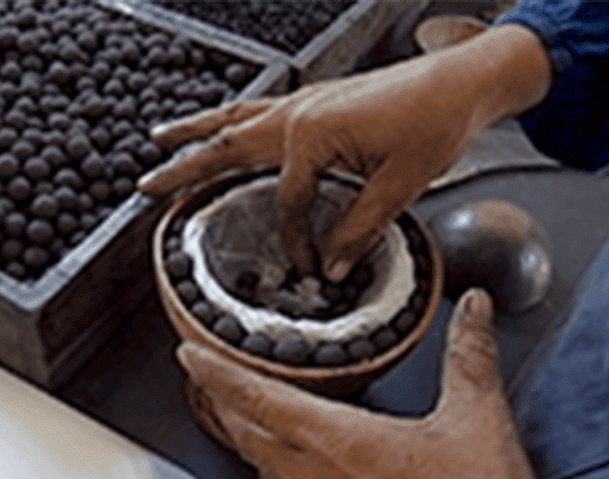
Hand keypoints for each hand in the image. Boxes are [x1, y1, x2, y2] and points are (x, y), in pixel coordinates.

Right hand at [138, 26, 550, 281]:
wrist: (462, 81)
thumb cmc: (436, 121)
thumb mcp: (399, 186)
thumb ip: (360, 229)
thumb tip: (334, 265)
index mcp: (312, 135)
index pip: (288, 202)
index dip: (296, 240)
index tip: (308, 267)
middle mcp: (298, 112)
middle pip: (226, 146)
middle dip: (183, 167)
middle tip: (145, 184)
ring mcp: (304, 100)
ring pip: (234, 117)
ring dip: (195, 131)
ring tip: (160, 139)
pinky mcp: (316, 98)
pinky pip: (259, 107)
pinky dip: (232, 117)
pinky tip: (225, 124)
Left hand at [177, 289, 555, 478]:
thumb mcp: (478, 420)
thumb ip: (469, 355)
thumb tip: (473, 310)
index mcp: (342, 442)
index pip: (258, 397)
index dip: (216, 372)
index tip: (187, 352)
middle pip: (246, 430)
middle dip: (220, 397)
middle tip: (204, 372)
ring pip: (260, 465)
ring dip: (242, 432)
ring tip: (235, 408)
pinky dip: (272, 469)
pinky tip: (284, 466)